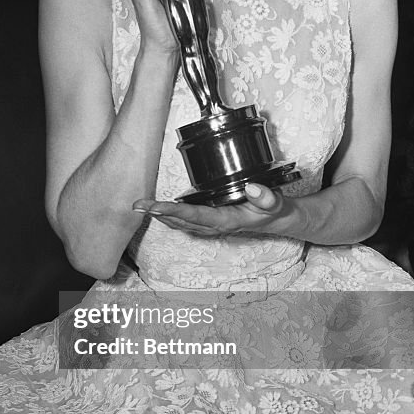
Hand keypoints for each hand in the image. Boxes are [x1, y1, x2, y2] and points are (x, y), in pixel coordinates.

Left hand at [132, 182, 295, 237]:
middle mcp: (214, 226)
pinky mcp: (209, 221)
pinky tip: (158, 209)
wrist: (277, 220)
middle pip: (180, 221)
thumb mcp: (275, 203)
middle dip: (157, 213)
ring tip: (141, 206)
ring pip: (179, 222)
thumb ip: (266, 197)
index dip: (173, 212)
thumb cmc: (273, 211)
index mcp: (225, 221)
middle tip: (137, 204)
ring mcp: (210, 225)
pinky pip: (185, 220)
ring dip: (160, 215)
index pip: (194, 217)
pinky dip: (169, 215)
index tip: (155, 207)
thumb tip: (252, 187)